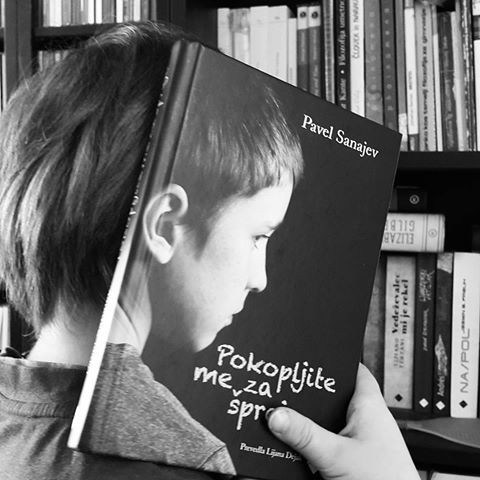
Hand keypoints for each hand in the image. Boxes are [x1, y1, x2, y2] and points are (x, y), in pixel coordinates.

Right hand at [266, 363, 419, 479]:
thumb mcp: (337, 455)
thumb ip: (305, 435)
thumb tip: (276, 414)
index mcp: (369, 405)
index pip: (353, 369)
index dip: (334, 358)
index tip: (311, 353)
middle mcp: (365, 419)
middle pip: (335, 394)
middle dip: (312, 392)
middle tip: (288, 384)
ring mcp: (360, 440)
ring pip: (329, 419)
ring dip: (311, 419)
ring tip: (287, 413)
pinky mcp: (353, 458)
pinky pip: (328, 439)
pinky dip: (313, 439)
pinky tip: (298, 443)